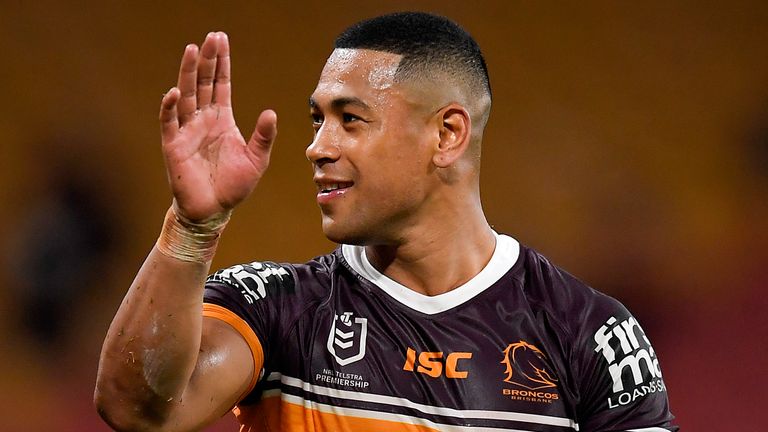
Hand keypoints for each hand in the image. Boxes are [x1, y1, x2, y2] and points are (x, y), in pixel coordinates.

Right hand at [159, 31, 276, 221]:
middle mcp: (203, 120)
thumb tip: (270, 112)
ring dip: (188, 73)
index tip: (221, 40)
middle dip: (207, 60)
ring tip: (192, 50)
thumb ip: (263, 136)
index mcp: (222, 119)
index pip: (221, 84)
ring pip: (186, 95)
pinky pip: (170, 122)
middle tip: (211, 37)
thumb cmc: (234, 186)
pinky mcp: (174, 146)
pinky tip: (174, 91)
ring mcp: (187, 131)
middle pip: (203, 83)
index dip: (222, 63)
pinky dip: (170, 107)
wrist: (213, 210)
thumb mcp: (257, 160)